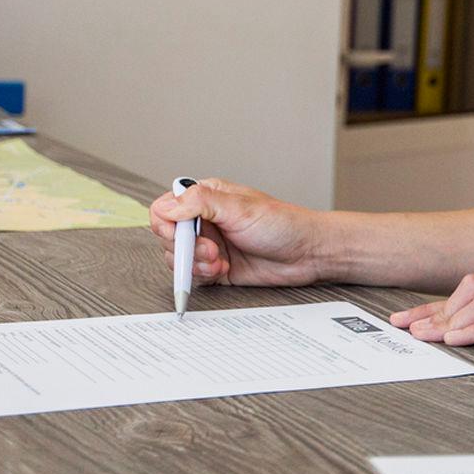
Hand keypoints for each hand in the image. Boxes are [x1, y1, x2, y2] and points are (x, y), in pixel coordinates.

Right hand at [150, 177, 326, 286]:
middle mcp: (204, 220)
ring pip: (177, 258)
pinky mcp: (215, 266)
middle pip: (167, 237)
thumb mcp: (241, 208)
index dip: (167, 224)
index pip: (165, 208)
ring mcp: (209, 244)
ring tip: (219, 260)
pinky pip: (192, 274)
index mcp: (207, 198)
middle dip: (185, 248)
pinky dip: (203, 275)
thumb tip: (169, 206)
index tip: (182, 235)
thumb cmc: (284, 224)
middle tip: (210, 249)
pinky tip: (223, 269)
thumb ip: (201, 203)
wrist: (307, 253)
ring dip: (195, 264)